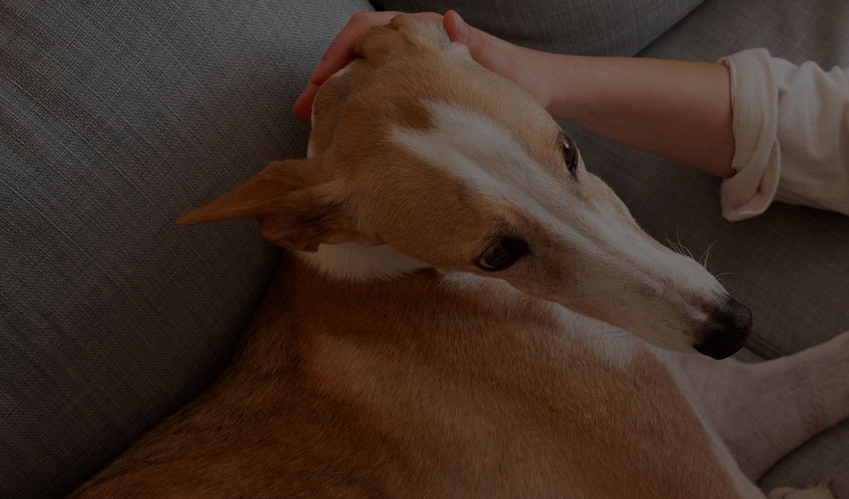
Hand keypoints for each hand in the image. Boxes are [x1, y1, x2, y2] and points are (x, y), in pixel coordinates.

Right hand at [292, 10, 553, 121]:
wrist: (546, 91)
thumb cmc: (525, 80)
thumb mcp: (500, 67)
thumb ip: (475, 47)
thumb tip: (452, 19)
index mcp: (430, 33)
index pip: (369, 29)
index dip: (338, 53)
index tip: (319, 83)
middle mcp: (418, 44)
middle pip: (356, 50)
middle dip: (325, 77)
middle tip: (302, 111)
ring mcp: (416, 65)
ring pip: (364, 71)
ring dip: (337, 92)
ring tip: (315, 124)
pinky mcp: (420, 85)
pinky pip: (379, 88)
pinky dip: (358, 103)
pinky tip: (349, 128)